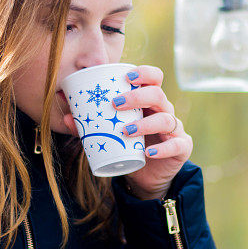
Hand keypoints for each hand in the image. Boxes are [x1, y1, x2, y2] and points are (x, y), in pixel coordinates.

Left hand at [62, 65, 192, 199]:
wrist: (145, 176)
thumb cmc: (128, 147)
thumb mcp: (110, 134)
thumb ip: (90, 126)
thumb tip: (66, 117)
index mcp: (149, 102)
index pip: (154, 78)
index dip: (144, 73)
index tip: (126, 76)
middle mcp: (164, 111)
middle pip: (158, 94)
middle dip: (137, 96)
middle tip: (116, 104)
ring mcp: (175, 129)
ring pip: (166, 119)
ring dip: (145, 123)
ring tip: (126, 130)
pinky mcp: (181, 148)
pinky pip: (177, 145)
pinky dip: (163, 148)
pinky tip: (148, 152)